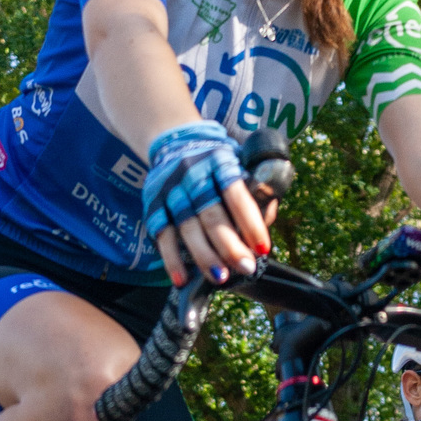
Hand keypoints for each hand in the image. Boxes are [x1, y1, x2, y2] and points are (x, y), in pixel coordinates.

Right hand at [143, 123, 270, 286]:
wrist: (173, 141)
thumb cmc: (217, 161)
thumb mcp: (240, 161)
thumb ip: (256, 189)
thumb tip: (266, 223)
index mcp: (220, 162)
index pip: (237, 194)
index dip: (251, 223)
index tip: (263, 248)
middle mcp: (193, 175)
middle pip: (212, 215)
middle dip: (230, 246)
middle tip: (246, 268)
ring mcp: (171, 191)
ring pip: (188, 228)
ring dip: (204, 256)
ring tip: (221, 277)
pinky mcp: (154, 204)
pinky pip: (162, 235)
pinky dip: (171, 259)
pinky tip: (182, 279)